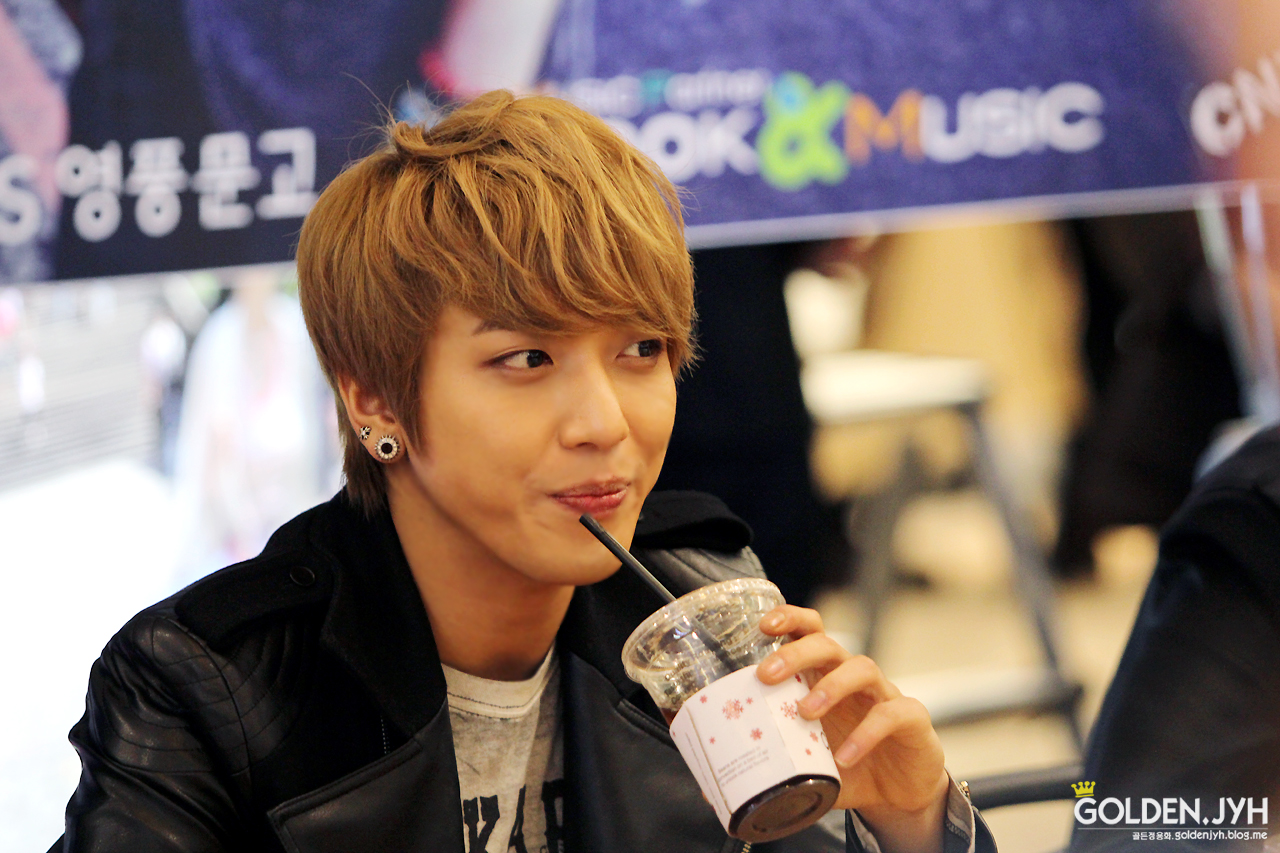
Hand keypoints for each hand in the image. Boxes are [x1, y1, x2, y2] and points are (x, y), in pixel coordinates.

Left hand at [756, 605, 948, 852]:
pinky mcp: (911, 719)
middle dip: (796, 652)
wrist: (898, 795)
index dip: (789, 620)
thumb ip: (770, 756)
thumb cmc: (845, 766)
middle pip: (829, 644)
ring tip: (805, 713)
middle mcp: (854, 678)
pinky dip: (866, 733)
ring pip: (862, 668)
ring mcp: (884, 695)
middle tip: (768, 675)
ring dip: (830, 686)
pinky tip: (844, 756)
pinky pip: (891, 714)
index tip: (762, 626)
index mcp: (825, 676)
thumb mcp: (802, 759)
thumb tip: (717, 774)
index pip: (810, 631)